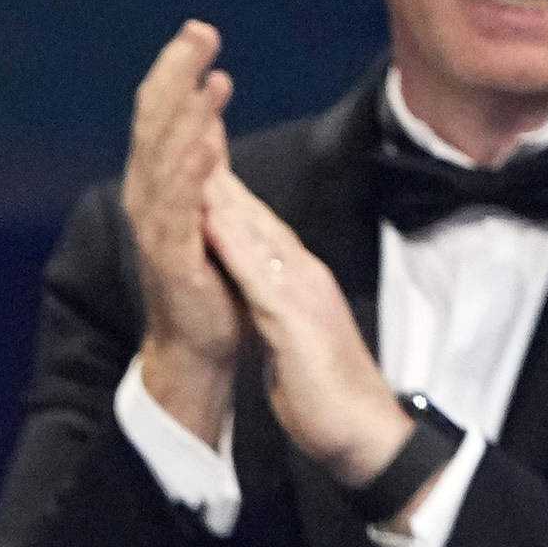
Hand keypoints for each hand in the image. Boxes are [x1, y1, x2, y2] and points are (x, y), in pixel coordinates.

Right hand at [123, 22, 246, 441]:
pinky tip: (209, 142)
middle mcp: (148, 198)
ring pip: (165, 159)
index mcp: (158, 182)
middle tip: (200, 32)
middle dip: (176, 74)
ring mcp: (157, 229)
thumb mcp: (208, 208)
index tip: (200, 30)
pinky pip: (180, 208)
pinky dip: (192, 172)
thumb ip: (201, 164)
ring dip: (188, 116)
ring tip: (212, 77)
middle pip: (155, 123)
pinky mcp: (173, 259)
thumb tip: (205, 115)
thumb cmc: (208, 280)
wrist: (198, 348)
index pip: (161, 113)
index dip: (177, 70)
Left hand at [197, 163, 414, 500]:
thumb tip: (261, 294)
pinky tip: (208, 215)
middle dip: (213, 162)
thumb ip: (274, 307)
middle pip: (247, 209)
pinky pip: (258, 273)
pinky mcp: (294, 318)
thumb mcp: (290, 337)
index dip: (215, 181)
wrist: (365, 436)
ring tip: (188, 140)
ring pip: (252, 228)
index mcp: (293, 278)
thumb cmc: (325, 394)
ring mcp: (299, 291)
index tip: (184, 143)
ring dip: (221, 186)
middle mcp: (298, 272)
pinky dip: (233, 241)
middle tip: (182, 111)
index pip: (247, 220)